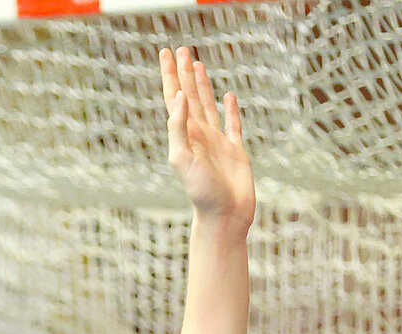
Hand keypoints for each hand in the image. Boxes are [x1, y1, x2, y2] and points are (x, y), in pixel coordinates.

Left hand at [159, 47, 253, 229]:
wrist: (225, 216)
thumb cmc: (201, 192)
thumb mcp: (182, 158)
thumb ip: (178, 127)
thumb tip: (178, 97)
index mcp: (184, 135)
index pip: (174, 98)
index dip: (170, 76)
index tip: (165, 53)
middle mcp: (199, 135)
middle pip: (190, 96)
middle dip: (184, 74)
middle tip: (180, 50)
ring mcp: (218, 142)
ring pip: (208, 105)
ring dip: (202, 85)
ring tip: (197, 63)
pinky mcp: (236, 151)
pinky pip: (232, 124)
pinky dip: (229, 109)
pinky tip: (227, 96)